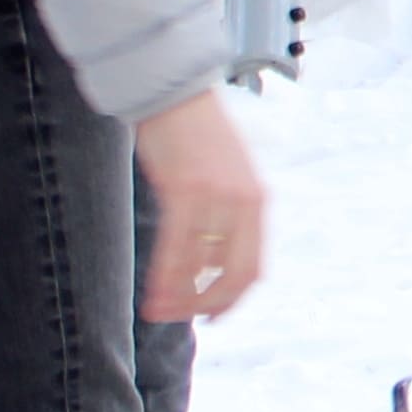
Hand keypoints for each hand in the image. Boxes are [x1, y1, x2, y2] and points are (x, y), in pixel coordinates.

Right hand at [132, 90, 269, 320]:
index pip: (253, 268)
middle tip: (184, 318)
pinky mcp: (185, 190)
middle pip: (234, 276)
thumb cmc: (196, 136)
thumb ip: (227, 216)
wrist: (176, 92)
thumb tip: (209, 262)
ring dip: (180, 297)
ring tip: (159, 310)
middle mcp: (243, 202)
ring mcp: (215, 197)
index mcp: (258, 202)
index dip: (234, 299)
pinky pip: (177, 247)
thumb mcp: (227, 176)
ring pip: (200, 267)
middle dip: (208, 306)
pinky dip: (165, 276)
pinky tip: (153, 291)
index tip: (214, 316)